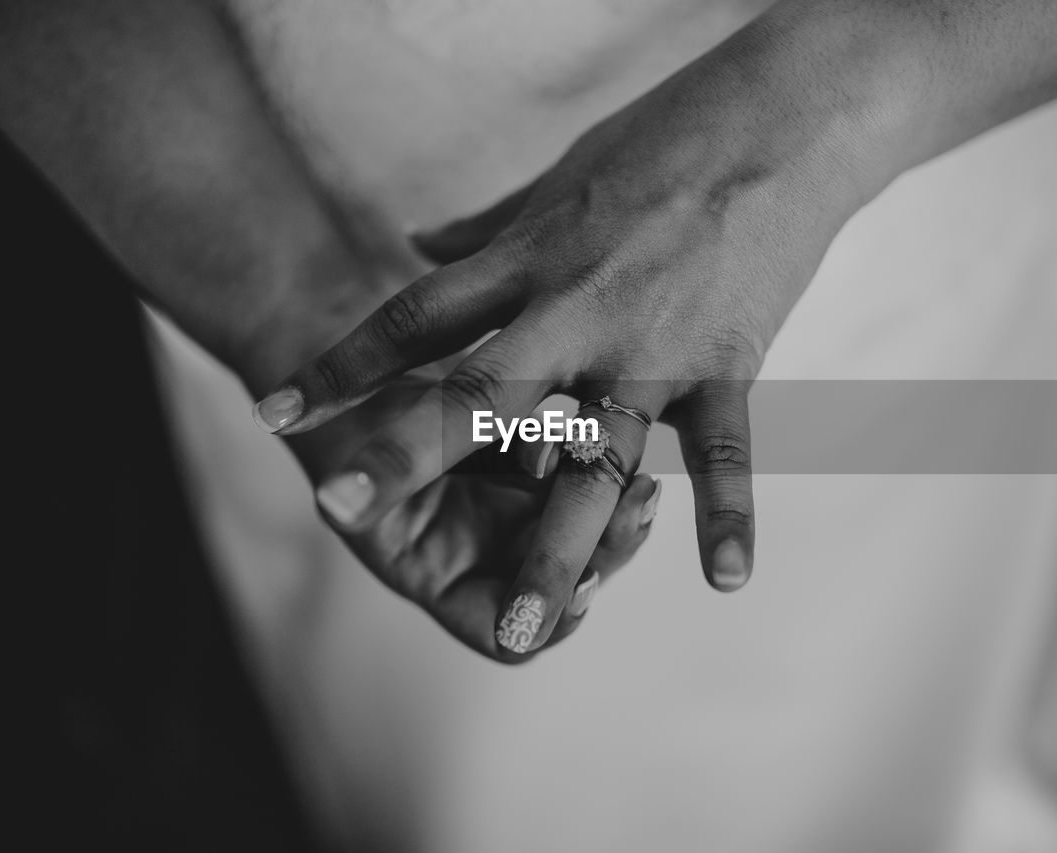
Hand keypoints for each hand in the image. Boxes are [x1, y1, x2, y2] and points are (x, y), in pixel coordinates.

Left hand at [251, 11, 880, 655]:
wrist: (781, 118)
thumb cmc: (666, 138)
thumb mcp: (559, 178)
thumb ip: (486, 231)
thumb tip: (417, 246)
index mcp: (530, 263)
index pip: (415, 318)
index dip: (343, 365)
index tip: (275, 413)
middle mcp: (576, 312)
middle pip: (476, 393)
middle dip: (405, 453)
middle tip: (337, 511)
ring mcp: (650, 348)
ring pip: (591, 459)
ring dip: (559, 549)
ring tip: (523, 629)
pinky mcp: (725, 364)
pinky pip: (725, 453)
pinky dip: (729, 517)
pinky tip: (725, 581)